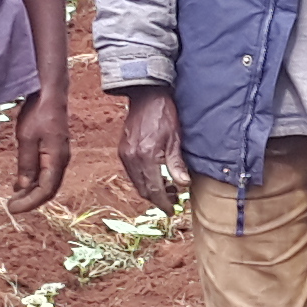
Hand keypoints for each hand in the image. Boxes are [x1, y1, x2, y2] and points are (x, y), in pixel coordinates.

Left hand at [7, 92, 70, 213]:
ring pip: (48, 181)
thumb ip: (26, 164)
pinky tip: (22, 181)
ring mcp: (60, 155)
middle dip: (30, 200)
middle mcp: (62, 160)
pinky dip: (34, 180)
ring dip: (32, 191)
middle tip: (11, 206)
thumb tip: (24, 186)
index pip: (45, 191)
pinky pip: (47, 172)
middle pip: (48, 189)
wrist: (51, 93)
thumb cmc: (39, 112)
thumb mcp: (27, 138)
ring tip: (14, 197)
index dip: (29, 203)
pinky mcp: (55, 150)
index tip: (12, 208)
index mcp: (57, 160)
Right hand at [116, 87, 184, 206]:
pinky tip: (156, 176)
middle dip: (158, 199)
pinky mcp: (123, 150)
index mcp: (146, 156)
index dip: (164, 203)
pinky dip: (143, 180)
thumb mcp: (175, 139)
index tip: (173, 211)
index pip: (154, 189)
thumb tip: (183, 185)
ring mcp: (125, 154)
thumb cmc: (164, 114)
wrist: (146, 96)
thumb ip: (177, 164)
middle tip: (174, 201)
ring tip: (168, 189)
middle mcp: (132, 158)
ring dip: (150, 190)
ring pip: (136, 183)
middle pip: (143, 189)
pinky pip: (132, 173)